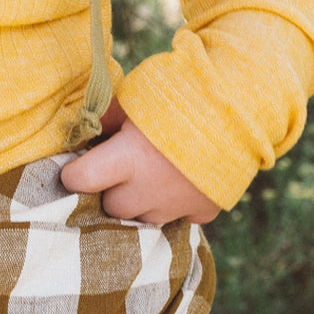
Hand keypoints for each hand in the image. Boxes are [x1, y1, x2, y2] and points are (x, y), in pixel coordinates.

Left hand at [60, 104, 220, 223]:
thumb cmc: (180, 93)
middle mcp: (149, 190)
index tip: (74, 166)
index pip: (81, 180)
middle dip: (110, 188)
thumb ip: (109, 118)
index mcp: (128, 158)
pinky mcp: (202, 212)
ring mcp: (177, 206)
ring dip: (140, 200)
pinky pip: (177, 219)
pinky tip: (178, 181)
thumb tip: (87, 131)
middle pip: (112, 206)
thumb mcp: (136, 97)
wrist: (239, 106)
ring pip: (142, 217)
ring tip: (150, 172)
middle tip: (118, 166)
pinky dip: (174, 205)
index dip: (74, 173)